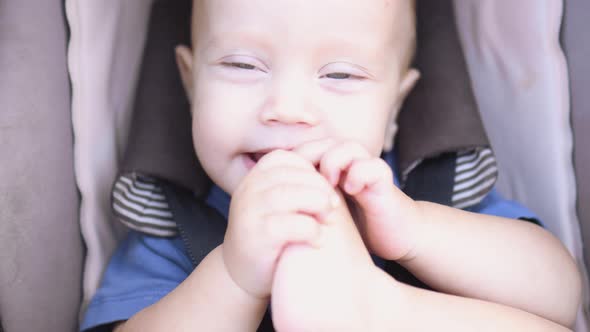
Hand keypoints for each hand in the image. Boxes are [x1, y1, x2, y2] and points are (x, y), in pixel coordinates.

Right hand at [222, 150, 340, 298]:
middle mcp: (248, 189)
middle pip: (295, 175)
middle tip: (333, 208)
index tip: (328, 192)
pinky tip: (318, 240)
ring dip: (319, 206)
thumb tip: (331, 150)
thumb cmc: (272, 231)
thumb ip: (299, 181)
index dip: (315, 172)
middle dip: (321, 189)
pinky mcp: (256, 235)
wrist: (241, 271)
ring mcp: (249, 211)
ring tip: (328, 220)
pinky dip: (313, 231)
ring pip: (292, 195)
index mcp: (256, 175)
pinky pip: (292, 224)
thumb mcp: (282, 201)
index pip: (291, 159)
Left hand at [294, 139, 421, 261]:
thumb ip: (303, 203)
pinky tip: (349, 190)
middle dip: (312, 156)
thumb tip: (270, 206)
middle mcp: (350, 164)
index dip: (296, 160)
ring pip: (349, 147)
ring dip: (335, 161)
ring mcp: (367, 169)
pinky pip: (373, 165)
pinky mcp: (385, 181)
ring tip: (327, 181)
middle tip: (302, 177)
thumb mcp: (321, 213)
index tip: (285, 181)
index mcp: (332, 170)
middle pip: (325, 142)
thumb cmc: (356, 227)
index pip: (308, 150)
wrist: (393, 235)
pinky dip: (359, 173)